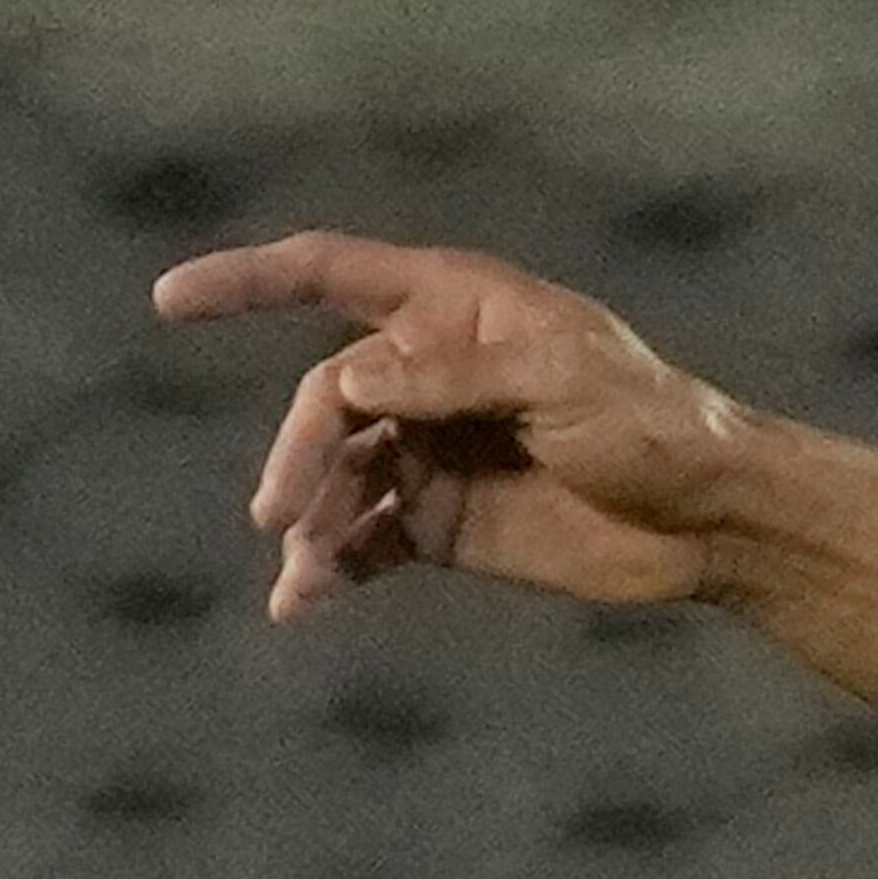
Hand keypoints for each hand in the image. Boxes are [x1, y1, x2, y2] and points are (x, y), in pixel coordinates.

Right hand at [150, 232, 752, 617]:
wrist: (707, 520)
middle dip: (296, 451)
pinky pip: (359, 539)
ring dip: (308, 521)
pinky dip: (327, 568)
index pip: (333, 276)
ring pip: (335, 477)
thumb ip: (451, 376)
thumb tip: (348, 381)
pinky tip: (304, 601)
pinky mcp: (439, 521)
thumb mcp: (561, 379)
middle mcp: (431, 374)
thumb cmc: (650, 422)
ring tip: (303, 572)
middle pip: (326, 399)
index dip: (250, 281)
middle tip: (280, 514)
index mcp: (458, 311)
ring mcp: (430, 449)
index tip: (170, 300)